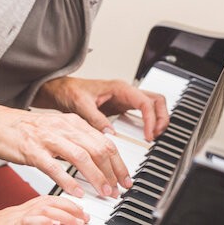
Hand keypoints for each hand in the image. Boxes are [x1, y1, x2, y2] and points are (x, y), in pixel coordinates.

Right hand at [0, 107, 130, 198]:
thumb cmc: (25, 129)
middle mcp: (63, 127)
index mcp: (71, 122)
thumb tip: (98, 155)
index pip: (103, 141)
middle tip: (117, 189)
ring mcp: (47, 138)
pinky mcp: (32, 150)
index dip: (118, 162)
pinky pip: (54, 167)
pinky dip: (68, 180)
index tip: (124, 178)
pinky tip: (77, 192)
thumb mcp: (56, 129)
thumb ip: (76, 140)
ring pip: (80, 156)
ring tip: (104, 192)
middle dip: (112, 171)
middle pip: (97, 148)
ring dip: (96, 176)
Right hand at [0, 195, 87, 224]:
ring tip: (77, 221)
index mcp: (22, 210)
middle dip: (70, 209)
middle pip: (48, 201)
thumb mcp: (15, 224)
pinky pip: (26, 220)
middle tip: (85, 218)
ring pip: (41, 209)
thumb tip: (49, 223)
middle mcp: (19, 211)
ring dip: (62, 214)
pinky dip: (41, 221)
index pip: (48, 201)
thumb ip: (31, 221)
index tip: (82, 213)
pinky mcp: (7, 223)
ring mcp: (12, 217)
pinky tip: (53, 222)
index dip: (68, 205)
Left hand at [34, 76, 169, 142]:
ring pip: (153, 104)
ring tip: (154, 136)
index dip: (150, 119)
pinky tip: (145, 134)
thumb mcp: (81, 105)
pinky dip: (149, 121)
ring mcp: (126, 99)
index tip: (148, 135)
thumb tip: (111, 134)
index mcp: (119, 88)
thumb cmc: (71, 91)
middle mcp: (126, 92)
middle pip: (156, 100)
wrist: (62, 90)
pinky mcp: (123, 106)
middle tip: (157, 135)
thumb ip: (96, 119)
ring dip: (158, 119)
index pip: (145, 102)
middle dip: (161, 117)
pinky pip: (143, 112)